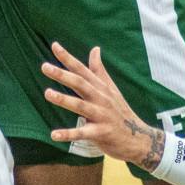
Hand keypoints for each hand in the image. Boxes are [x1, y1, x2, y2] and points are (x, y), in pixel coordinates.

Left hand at [42, 42, 164, 169]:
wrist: (139, 138)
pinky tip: (54, 135)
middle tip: (44, 66)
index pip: (82, 69)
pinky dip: (68, 134)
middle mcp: (101, 98)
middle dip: (63, 75)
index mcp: (101, 87)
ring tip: (47, 93)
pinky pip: (83, 133)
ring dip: (64, 99)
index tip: (54, 45)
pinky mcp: (101, 133)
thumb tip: (95, 48)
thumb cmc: (120, 112)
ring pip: (80, 106)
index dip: (68, 58)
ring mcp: (102, 115)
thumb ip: (99, 70)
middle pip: (80, 84)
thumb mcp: (111, 89)